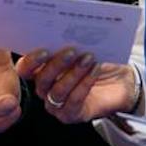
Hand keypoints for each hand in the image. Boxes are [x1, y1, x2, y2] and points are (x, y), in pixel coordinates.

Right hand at [17, 49, 135, 123]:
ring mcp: (56, 104)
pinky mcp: (71, 115)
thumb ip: (70, 42)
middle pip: (41, 80)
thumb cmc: (97, 61)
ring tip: (88, 59)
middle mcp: (45, 89)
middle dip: (56, 65)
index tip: (44, 50)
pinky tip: (94, 71)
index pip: (25, 69)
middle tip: (71, 51)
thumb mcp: (83, 47)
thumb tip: (65, 30)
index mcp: (41, 70)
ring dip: (73, 74)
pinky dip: (84, 85)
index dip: (30, 61)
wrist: (120, 80)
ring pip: (57, 92)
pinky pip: (72, 102)